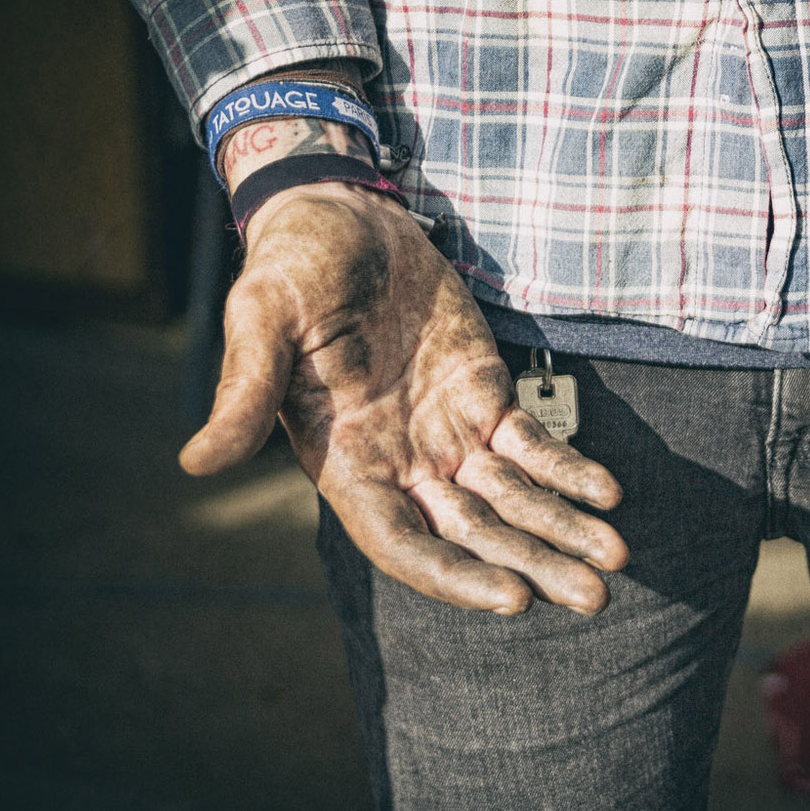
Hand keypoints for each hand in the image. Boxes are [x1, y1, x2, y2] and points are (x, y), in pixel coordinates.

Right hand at [180, 180, 627, 613]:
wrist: (341, 211)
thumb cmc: (290, 264)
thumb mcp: (261, 318)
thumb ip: (245, 393)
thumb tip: (194, 465)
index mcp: (345, 463)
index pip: (404, 545)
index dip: (456, 576)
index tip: (513, 599)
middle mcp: (400, 463)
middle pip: (474, 537)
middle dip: (533, 567)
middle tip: (595, 597)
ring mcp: (447, 433)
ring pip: (513, 501)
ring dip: (562, 531)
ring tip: (615, 558)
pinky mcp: (484, 395)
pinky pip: (534, 447)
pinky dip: (570, 471)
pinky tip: (609, 495)